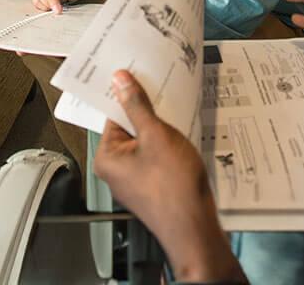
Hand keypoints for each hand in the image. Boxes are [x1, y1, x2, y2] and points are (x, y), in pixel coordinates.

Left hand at [94, 71, 245, 282]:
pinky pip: (154, 154)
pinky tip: (180, 134)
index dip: (126, 93)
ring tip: (174, 114)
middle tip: (161, 89)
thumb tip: (120, 81)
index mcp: (107, 157)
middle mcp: (116, 169)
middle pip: (128, 126)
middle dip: (145, 109)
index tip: (137, 74)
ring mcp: (134, 177)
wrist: (196, 228)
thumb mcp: (156, 135)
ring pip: (144, 139)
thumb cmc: (173, 188)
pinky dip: (165, 142)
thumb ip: (137, 106)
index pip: (112, 114)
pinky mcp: (152, 183)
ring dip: (158, 126)